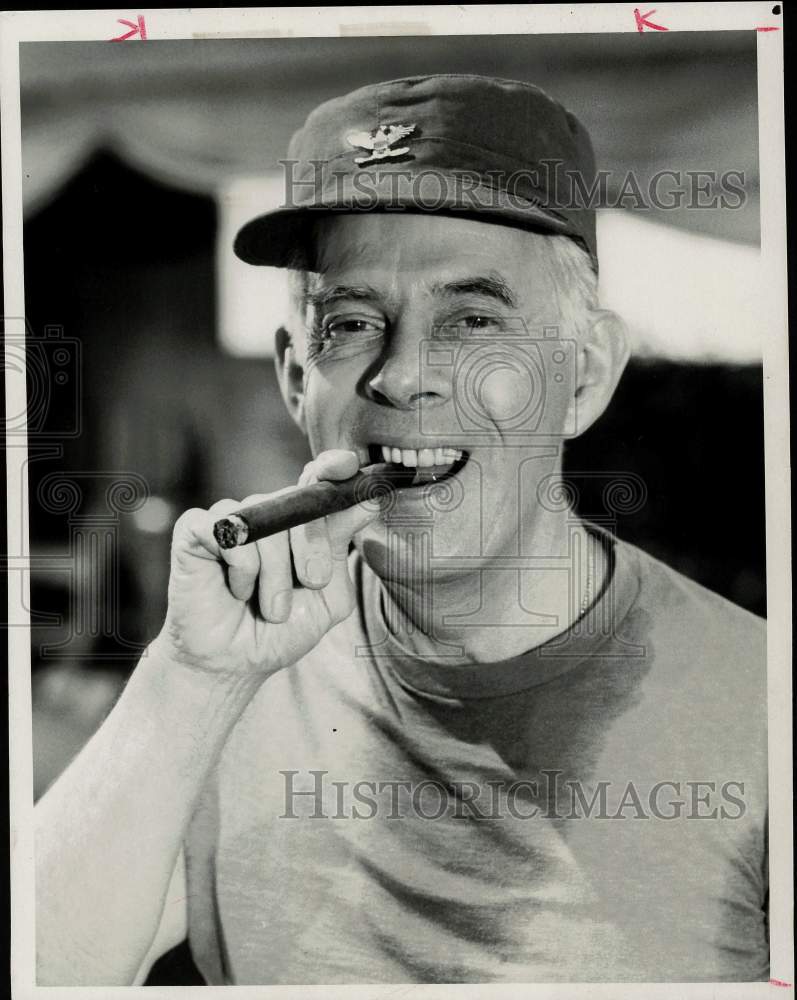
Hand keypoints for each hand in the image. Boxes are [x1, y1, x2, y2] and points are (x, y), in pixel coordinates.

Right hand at [154, 450, 379, 680]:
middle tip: (310, 582)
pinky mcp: (195, 529)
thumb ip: (342, 546)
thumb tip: (369, 500)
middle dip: (311, 547)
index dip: (332, 467)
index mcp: (299, 523)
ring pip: (262, 517)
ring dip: (274, 572)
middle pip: (296, 501)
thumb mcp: (328, 593)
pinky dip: (240, 566)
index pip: (318, 479)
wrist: (236, 664)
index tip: (346, 465)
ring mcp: (230, 518)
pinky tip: (236, 590)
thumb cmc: (282, 629)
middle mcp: (266, 512)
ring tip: (269, 606)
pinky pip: (226, 530)